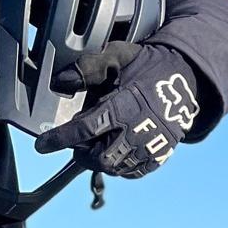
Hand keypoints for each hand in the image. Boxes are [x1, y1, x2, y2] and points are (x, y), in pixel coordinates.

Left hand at [33, 43, 202, 178]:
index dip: (59, 139)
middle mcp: (139, 129)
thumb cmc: (146, 65)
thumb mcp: (118, 56)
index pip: (85, 129)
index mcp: (125, 105)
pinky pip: (133, 172)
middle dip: (82, 153)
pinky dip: (118, 167)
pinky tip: (113, 151)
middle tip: (77, 142)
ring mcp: (151, 145)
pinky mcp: (160, 154)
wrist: (187, 78)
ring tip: (96, 144)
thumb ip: (89, 67)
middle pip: (100, 157)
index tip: (41, 146)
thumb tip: (60, 83)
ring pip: (116, 167)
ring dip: (99, 159)